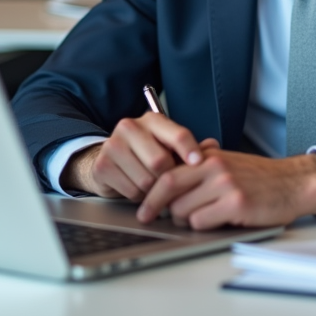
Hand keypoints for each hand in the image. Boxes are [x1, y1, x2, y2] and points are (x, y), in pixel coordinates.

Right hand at [62, 112, 217, 200]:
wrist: (110, 161)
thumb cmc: (147, 154)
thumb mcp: (169, 147)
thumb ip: (192, 148)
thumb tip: (213, 147)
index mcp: (152, 120)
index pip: (177, 134)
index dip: (191, 150)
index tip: (199, 164)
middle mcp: (130, 127)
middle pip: (161, 162)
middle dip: (168, 177)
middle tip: (169, 182)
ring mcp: (113, 145)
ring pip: (146, 179)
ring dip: (152, 189)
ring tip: (151, 182)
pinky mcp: (102, 165)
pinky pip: (131, 190)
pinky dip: (138, 195)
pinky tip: (136, 186)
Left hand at [136, 148, 315, 229]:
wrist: (292, 183)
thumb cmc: (259, 178)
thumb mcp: (227, 164)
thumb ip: (200, 169)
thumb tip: (167, 183)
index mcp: (209, 156)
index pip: (168, 171)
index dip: (151, 191)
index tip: (143, 205)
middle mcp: (214, 166)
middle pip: (169, 187)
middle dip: (155, 206)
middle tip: (150, 218)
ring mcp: (225, 184)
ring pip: (183, 209)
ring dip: (184, 220)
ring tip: (199, 218)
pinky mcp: (236, 203)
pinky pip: (202, 221)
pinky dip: (203, 226)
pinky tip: (217, 221)